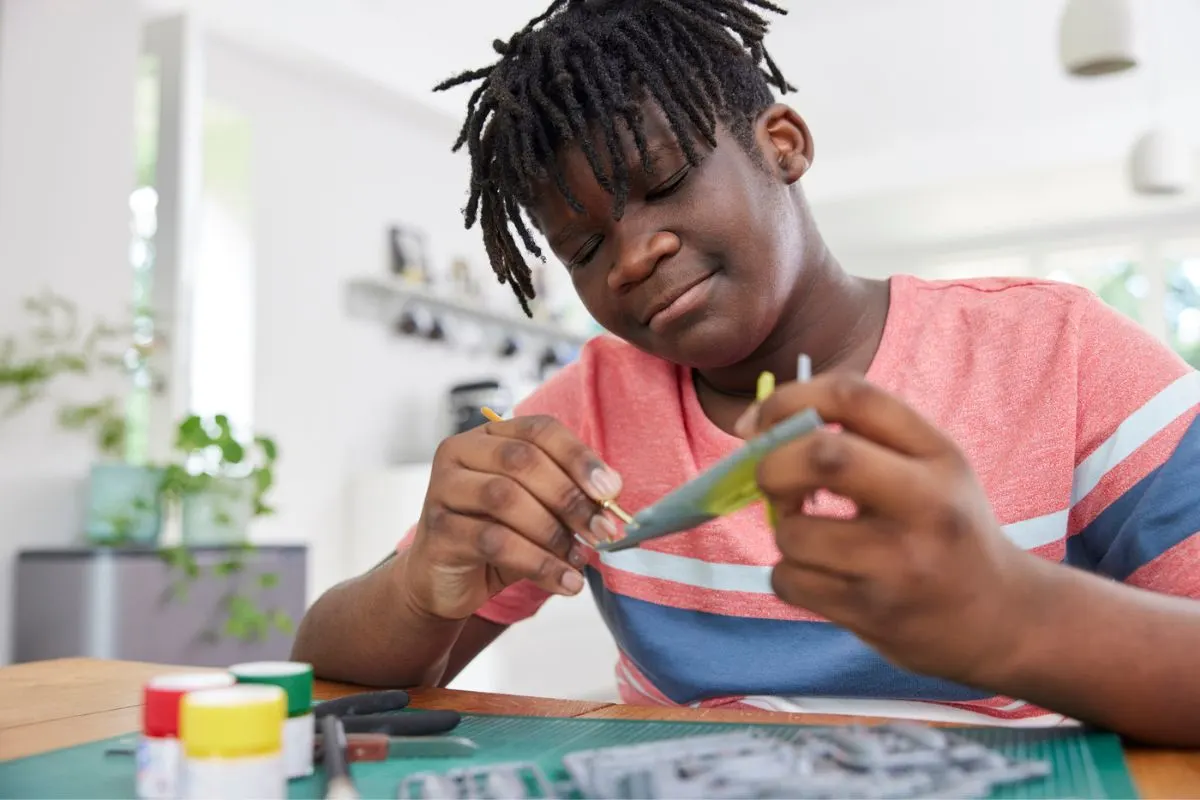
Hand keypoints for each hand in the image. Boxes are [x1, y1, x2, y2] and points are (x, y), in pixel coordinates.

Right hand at [404, 415, 622, 620]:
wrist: (444, 579)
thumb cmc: (495, 536)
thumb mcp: (536, 510)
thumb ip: (567, 496)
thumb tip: (610, 497)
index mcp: (489, 435)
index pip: (539, 430)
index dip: (579, 457)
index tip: (612, 490)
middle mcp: (460, 452)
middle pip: (523, 460)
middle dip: (570, 497)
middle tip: (602, 530)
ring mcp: (443, 488)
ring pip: (505, 497)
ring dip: (553, 531)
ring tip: (580, 558)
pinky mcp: (437, 530)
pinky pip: (494, 541)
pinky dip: (538, 563)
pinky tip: (564, 580)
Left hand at [738, 372, 1048, 686]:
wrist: (1001, 620)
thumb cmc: (945, 528)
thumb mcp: (930, 466)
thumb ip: (862, 433)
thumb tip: (756, 425)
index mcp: (939, 455)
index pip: (854, 397)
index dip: (789, 399)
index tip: (761, 422)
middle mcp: (927, 505)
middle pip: (823, 457)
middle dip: (774, 465)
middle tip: (775, 481)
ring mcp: (899, 564)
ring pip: (792, 532)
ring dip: (786, 532)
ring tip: (817, 540)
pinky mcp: (873, 614)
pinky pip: (789, 581)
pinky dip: (790, 575)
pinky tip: (825, 577)